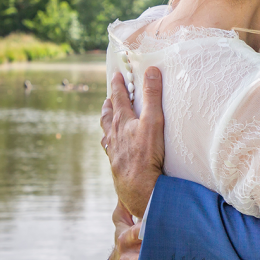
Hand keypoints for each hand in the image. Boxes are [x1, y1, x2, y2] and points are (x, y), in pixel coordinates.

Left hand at [100, 66, 164, 217]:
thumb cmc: (146, 155)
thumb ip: (152, 96)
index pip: (118, 98)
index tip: (115, 74)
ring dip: (107, 120)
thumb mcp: (153, 121)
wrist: (139, 188)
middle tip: (109, 95)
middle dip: (109, 102)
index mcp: (122, 121)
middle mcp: (114, 135)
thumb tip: (151, 71)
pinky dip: (109, 141)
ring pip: (106, 131)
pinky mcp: (116, 164)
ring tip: (107, 116)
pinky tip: (111, 145)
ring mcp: (113, 150)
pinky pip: (109, 148)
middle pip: (108, 114)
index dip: (117, 85)